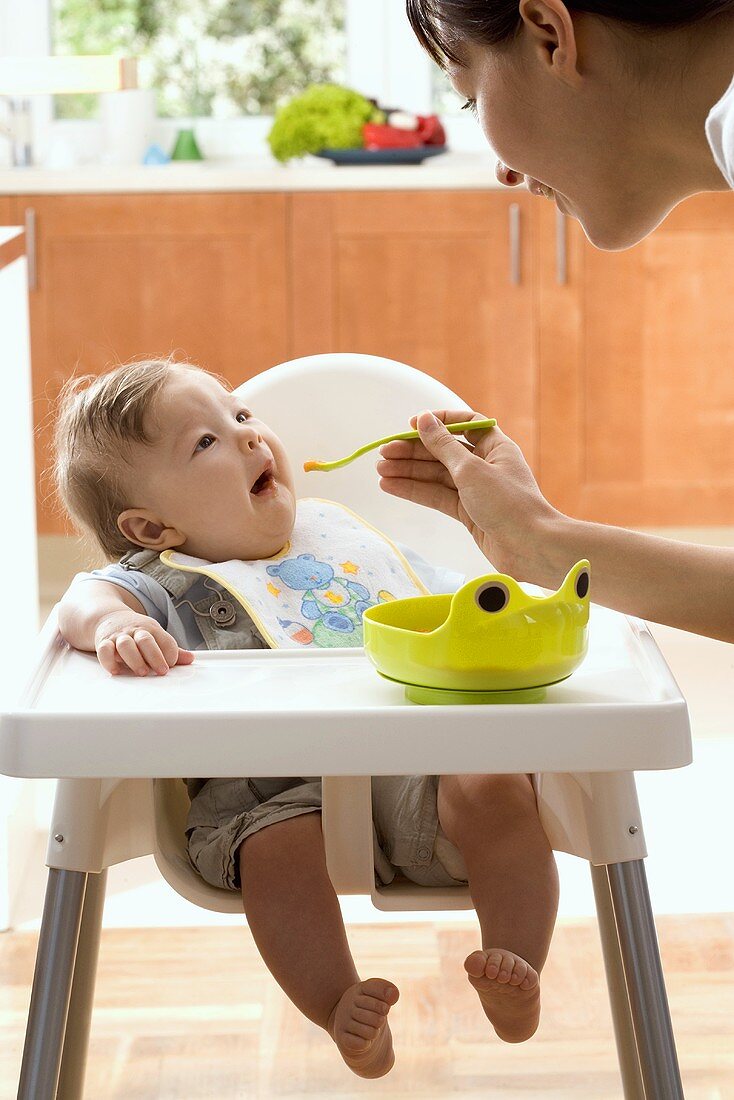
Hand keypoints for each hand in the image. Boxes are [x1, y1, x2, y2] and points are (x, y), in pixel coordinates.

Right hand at [94, 609, 194, 676]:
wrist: (110, 617)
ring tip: (142, 672)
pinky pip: (104, 650)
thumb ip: (171, 649)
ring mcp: (119, 636)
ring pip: (125, 645)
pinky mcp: (104, 642)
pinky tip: (116, 670)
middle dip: (155, 656)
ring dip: (135, 659)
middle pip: (146, 640)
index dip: (171, 652)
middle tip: (162, 670)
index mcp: (151, 629)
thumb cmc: (136, 631)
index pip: (164, 639)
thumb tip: (190, 659)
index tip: (173, 663)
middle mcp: (135, 631)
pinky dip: (109, 661)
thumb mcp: (155, 635)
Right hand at [376, 409, 559, 578]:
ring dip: (409, 472)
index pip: (464, 425)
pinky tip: (391, 486)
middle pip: (444, 452)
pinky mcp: (468, 513)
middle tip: (384, 453)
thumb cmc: (508, 503)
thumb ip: (443, 445)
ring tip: (380, 470)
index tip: (412, 425)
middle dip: (414, 452)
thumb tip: (423, 419)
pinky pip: (437, 497)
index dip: (438, 422)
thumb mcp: (471, 469)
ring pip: (436, 476)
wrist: (530, 548)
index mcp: (495, 447)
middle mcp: (485, 466)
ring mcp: (476, 490)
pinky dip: (415, 491)